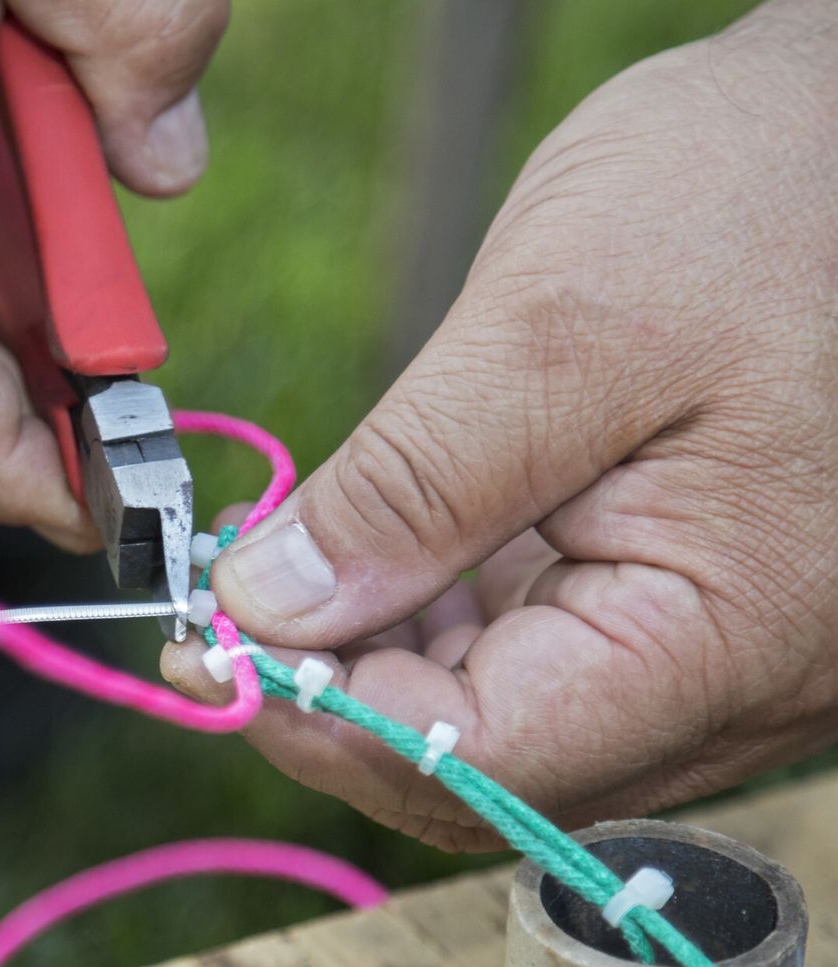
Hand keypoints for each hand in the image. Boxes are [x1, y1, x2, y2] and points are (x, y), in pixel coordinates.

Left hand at [164, 0, 837, 850]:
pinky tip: (374, 550)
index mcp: (720, 635)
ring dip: (374, 654)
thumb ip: (411, 489)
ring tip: (284, 561)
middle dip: (334, 691)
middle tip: (227, 604)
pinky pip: (536, 653)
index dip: (322, 721)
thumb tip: (273, 607)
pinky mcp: (679, 597)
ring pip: (499, 712)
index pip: (479, 760)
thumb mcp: (558, 330)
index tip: (210, 645)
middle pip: (484, 760)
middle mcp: (727, 677)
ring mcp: (708, 645)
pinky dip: (433, 615)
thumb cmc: (758, 203)